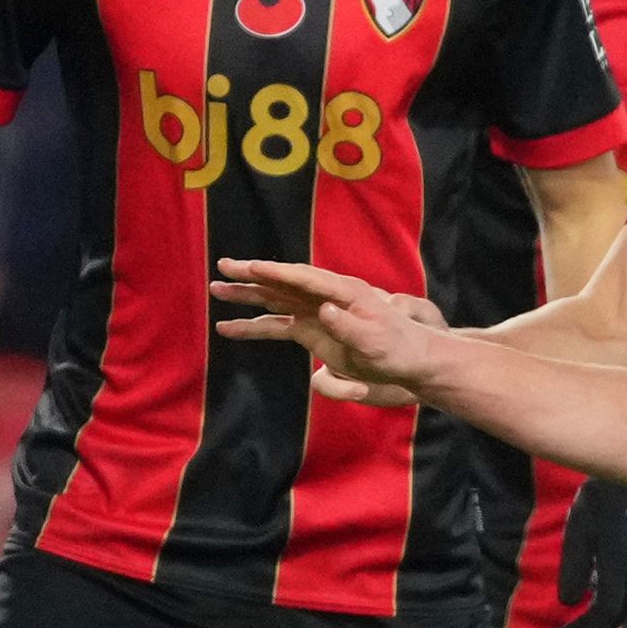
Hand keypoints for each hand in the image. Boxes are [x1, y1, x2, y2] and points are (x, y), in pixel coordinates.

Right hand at [215, 257, 444, 405]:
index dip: (278, 272)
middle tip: (223, 267)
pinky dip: (254, 326)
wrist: (409, 361)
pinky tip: (229, 328)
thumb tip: (323, 309)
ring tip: (217, 290)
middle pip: (284, 282)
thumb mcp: (376, 342)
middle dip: (253, 275)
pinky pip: (277, 325)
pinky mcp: (312, 330)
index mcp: (345, 291)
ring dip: (247, 295)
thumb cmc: (398, 350)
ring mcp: (316, 311)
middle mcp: (326, 295)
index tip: (252, 267)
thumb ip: (349, 327)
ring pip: (275, 300)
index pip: (305, 278)